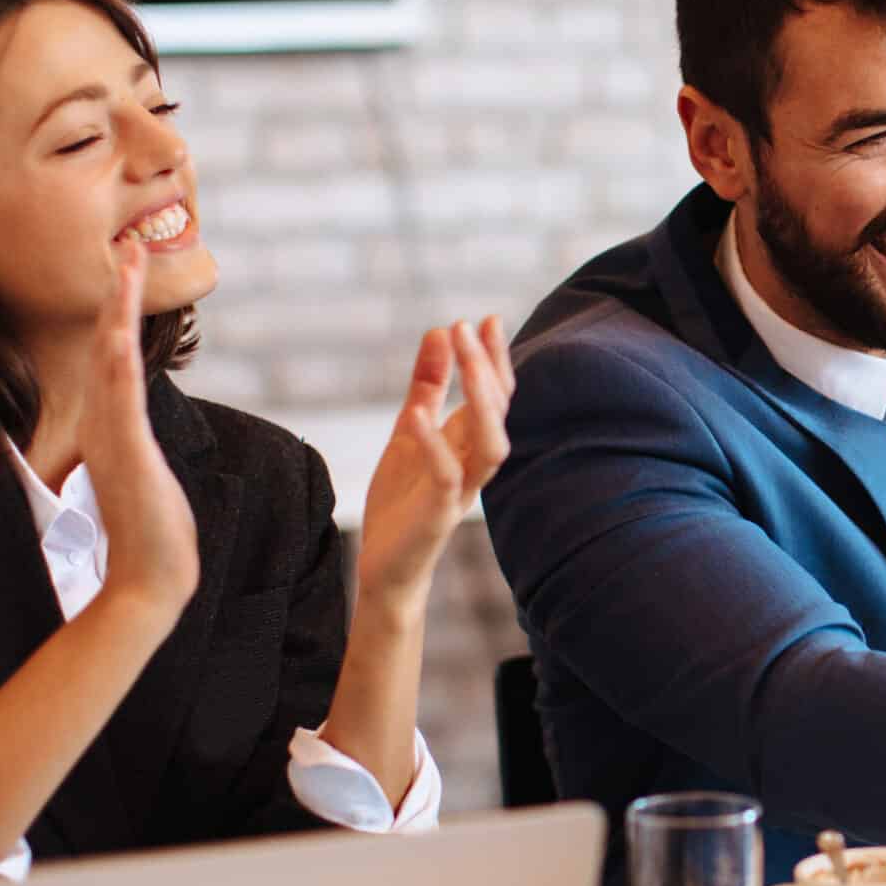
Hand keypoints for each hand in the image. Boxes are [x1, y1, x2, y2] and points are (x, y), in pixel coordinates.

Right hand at [80, 237, 197, 615]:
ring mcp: (115, 435)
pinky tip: (118, 337)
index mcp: (116, 424)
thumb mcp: (143, 475)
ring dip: (120, 314)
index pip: (117, 356)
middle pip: (111, 344)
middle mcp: (109, 422)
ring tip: (127, 268)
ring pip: (113, 361)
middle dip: (120, 295)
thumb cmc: (151, 532)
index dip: (120, 312)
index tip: (130, 271)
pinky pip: (120, 402)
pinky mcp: (126, 453)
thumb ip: (134, 453)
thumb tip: (135, 444)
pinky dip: (117, 367)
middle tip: (129, 246)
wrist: (150, 576)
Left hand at [355, 317, 514, 607]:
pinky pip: (446, 475)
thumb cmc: (403, 501)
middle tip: (467, 326)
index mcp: (470, 444)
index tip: (486, 318)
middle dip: (487, 367)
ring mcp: (462, 490)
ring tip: (463, 358)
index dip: (494, 358)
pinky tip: (416, 412)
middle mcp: (474, 465)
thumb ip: (427, 387)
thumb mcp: (409, 432)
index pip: (496, 396)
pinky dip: (433, 442)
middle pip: (499, 412)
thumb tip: (439, 332)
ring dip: (482, 401)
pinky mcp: (439, 514)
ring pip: (492, 445)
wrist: (386, 567)